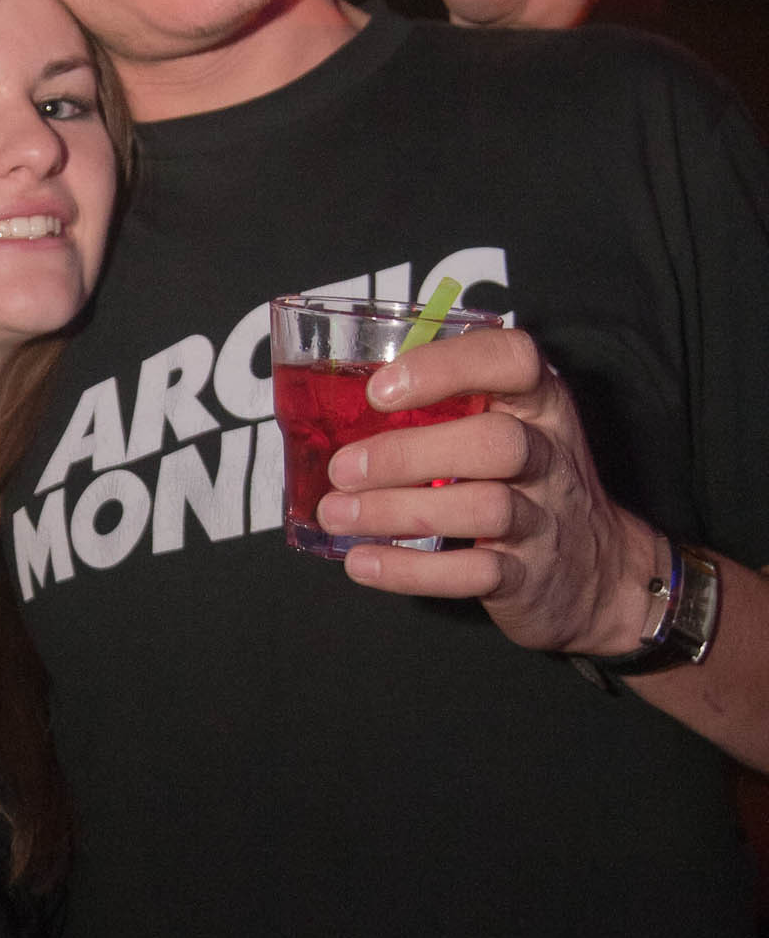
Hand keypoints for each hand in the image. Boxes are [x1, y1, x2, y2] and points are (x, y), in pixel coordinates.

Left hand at [317, 326, 656, 653]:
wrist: (600, 574)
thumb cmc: (530, 485)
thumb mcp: (511, 429)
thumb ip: (449, 408)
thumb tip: (340, 405)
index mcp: (540, 405)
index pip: (513, 360)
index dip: (446, 367)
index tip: (380, 390)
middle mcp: (550, 456)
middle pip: (494, 443)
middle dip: (409, 454)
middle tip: (343, 469)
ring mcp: (545, 519)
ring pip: (484, 508)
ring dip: (398, 511)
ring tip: (337, 514)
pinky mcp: (530, 577)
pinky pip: (472, 574)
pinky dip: (411, 570)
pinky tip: (363, 563)